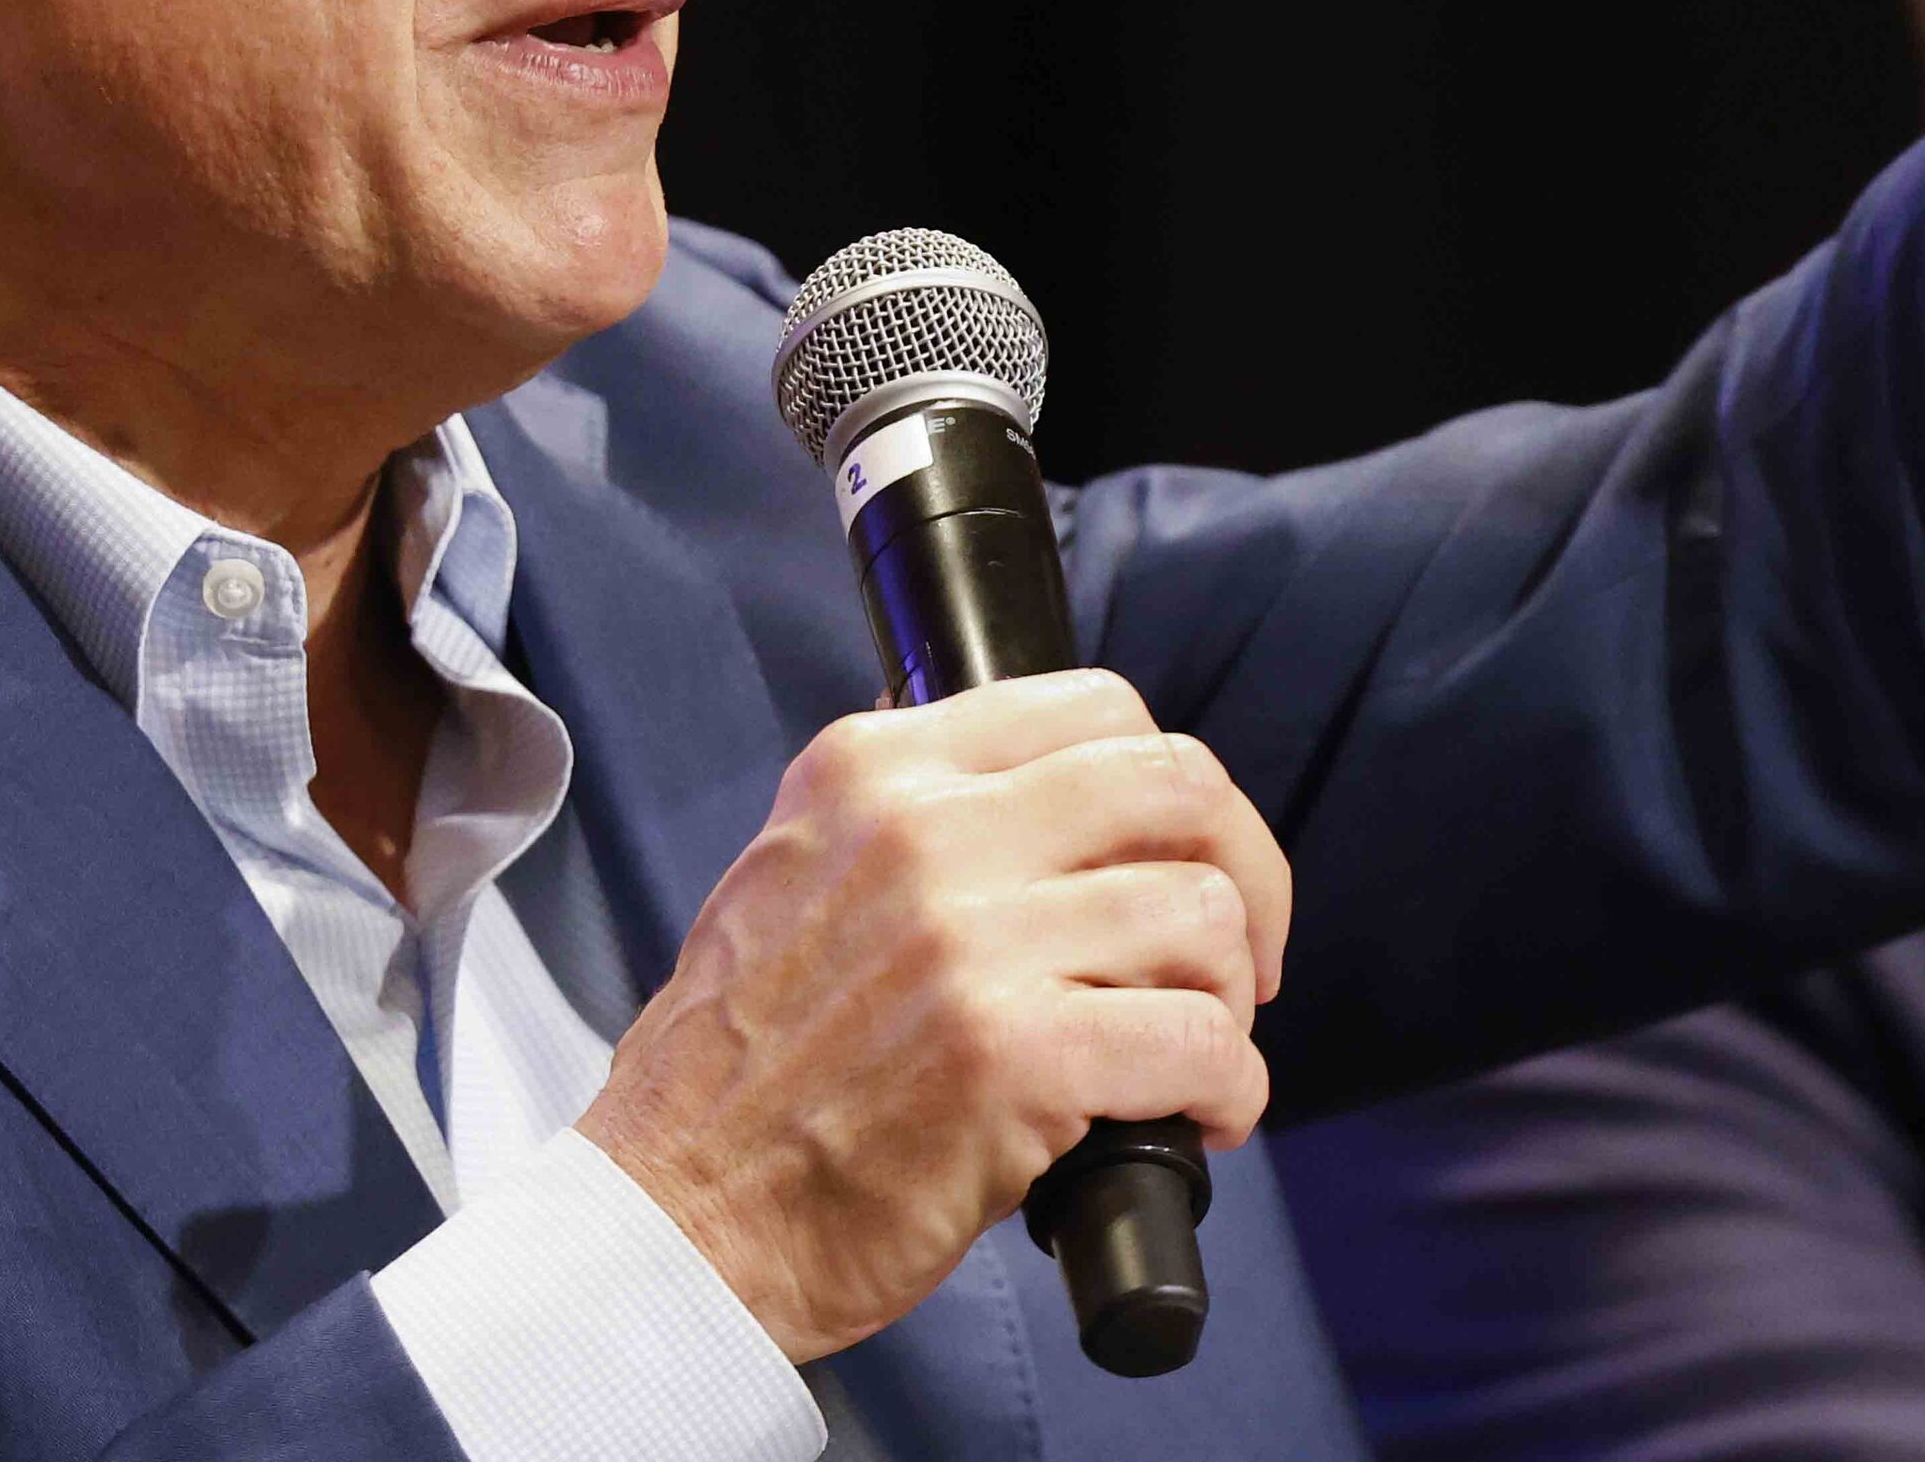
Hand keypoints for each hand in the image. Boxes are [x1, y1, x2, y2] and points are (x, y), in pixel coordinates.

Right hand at [577, 669, 1290, 1362]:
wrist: (677, 1215)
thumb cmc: (742, 1077)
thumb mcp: (800, 873)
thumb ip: (920, 822)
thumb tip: (1077, 821)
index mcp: (875, 769)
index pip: (1097, 708)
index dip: (1176, 790)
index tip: (1187, 858)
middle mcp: (926, 829)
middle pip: (1178, 785)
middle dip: (1247, 874)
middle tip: (1240, 961)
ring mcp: (972, 938)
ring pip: (1203, 914)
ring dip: (1226, 1002)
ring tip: (1190, 1058)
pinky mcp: (1013, 1056)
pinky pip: (1200, 1042)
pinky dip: (1228, 1090)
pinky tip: (1197, 1121)